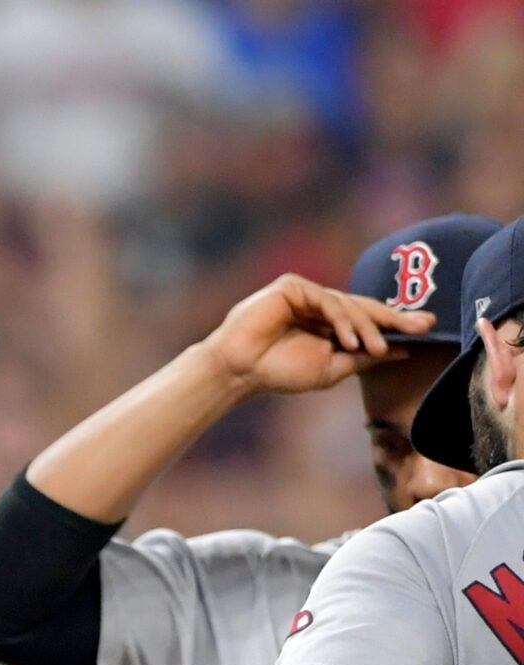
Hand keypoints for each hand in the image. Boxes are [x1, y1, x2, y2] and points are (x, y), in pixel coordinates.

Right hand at [201, 275, 430, 396]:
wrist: (240, 371)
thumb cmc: (278, 372)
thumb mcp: (331, 368)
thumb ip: (364, 359)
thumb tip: (402, 351)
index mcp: (328, 323)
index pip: (367, 319)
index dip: (396, 323)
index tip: (428, 328)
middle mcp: (319, 304)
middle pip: (364, 307)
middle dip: (394, 318)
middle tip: (423, 325)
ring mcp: (305, 293)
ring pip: (348, 305)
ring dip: (366, 328)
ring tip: (374, 349)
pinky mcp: (292, 287)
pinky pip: (327, 300)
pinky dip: (342, 320)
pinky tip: (349, 341)